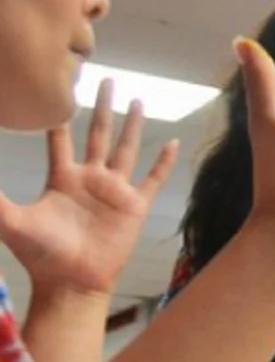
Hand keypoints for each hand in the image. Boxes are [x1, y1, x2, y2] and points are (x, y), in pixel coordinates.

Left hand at [0, 80, 177, 298]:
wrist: (71, 282)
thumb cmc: (41, 254)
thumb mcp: (11, 220)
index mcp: (62, 178)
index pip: (60, 139)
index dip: (59, 118)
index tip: (61, 92)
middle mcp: (90, 179)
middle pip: (97, 134)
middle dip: (101, 107)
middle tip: (106, 79)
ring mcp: (115, 191)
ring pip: (126, 148)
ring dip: (133, 125)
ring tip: (137, 100)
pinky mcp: (135, 206)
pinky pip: (153, 178)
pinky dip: (163, 162)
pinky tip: (171, 143)